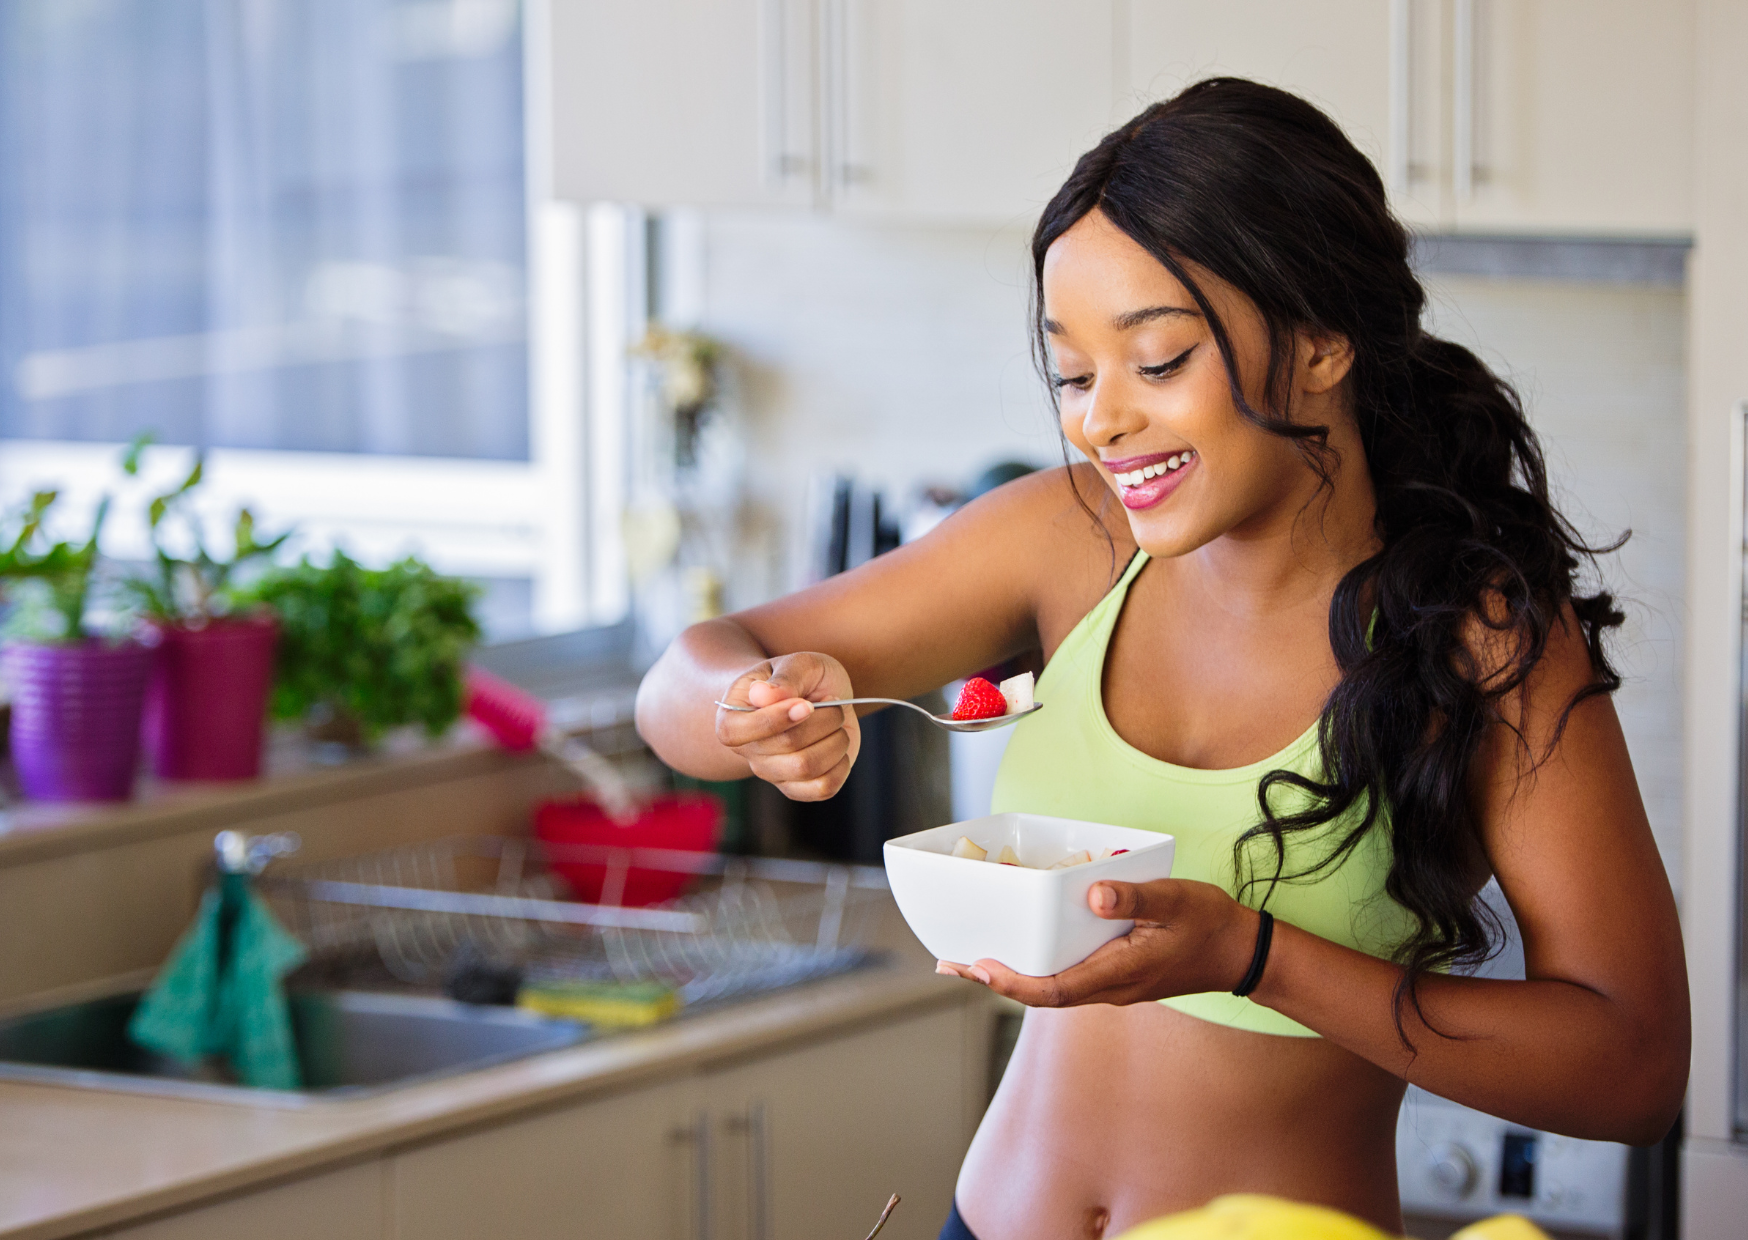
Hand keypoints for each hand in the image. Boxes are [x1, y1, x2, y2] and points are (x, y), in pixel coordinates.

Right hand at [714, 652, 860, 800]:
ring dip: (835, 740)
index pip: (741, 731)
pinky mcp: (798, 788)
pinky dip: (841, 764)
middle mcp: (748, 751)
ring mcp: (772, 773)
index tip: (807, 704)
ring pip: (807, 768)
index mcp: (732, 718)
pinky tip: (838, 745)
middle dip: (823, 719)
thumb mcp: (797, 664)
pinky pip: (823, 788)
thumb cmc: (799, 678)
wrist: (814, 696)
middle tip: (831, 702)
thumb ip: (783, 678)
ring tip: (836, 722)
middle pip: (787, 746)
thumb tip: (762, 696)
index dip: (778, 718)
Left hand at [935, 878, 1261, 1006]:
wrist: (1240, 953)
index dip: (1011, 983)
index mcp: (1117, 975)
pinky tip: (1022, 949)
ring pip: (1050, 988)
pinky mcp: (1115, 976)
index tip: (979, 967)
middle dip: (995, 980)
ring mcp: (1111, 986)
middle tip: (951, 963)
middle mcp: (1108, 988)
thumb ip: (1136, 898)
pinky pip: (1066, 978)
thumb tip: (1095, 894)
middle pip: (1040, 994)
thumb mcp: (1176, 901)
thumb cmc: (1208, 924)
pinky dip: (1036, 968)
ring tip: (970, 959)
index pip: (1052, 990)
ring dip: (1011, 976)